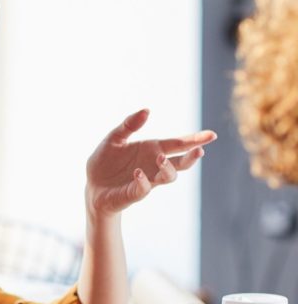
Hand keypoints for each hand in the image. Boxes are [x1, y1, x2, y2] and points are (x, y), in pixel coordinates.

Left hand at [86, 109, 215, 216]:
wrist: (91, 185)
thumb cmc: (106, 161)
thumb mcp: (114, 138)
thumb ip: (129, 125)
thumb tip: (147, 110)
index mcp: (153, 149)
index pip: (178, 144)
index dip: (195, 139)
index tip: (212, 135)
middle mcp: (154, 166)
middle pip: (180, 162)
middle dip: (191, 156)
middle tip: (200, 149)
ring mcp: (147, 180)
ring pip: (167, 177)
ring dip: (166, 168)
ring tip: (159, 157)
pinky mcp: (134, 193)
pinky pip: (143, 188)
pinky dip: (143, 181)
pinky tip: (138, 172)